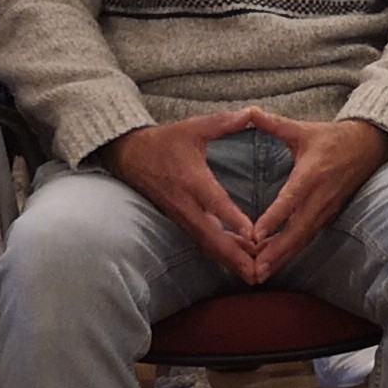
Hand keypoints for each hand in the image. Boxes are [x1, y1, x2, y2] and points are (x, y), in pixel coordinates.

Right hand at [100, 110, 266, 279]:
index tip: (253, 236)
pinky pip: (202, 241)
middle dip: (234, 256)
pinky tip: (239, 261)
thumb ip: (224, 122)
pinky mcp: (181, 221)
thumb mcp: (194, 128)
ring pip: (207, 244)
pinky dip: (220, 253)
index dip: (233, 220)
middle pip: (211, 236)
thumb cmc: (165, 141)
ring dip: (229, 259)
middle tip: (257, 271)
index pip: (215, 203)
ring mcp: (182, 215)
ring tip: (253, 274)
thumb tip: (253, 112)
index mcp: (191, 179)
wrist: (130, 156)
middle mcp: (186, 203)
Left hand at [231, 110, 387, 282]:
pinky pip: (308, 237)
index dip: (274, 218)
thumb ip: (274, 124)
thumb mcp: (303, 129)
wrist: (368, 146)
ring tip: (260, 273)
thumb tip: (249, 111)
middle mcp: (320, 196)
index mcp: (311, 174)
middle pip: (297, 230)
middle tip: (255, 270)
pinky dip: (291, 251)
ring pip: (303, 239)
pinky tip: (274, 262)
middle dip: (276, 252)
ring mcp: (326, 209)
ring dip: (282, 257)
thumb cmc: (332, 138)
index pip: (290, 200)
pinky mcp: (329, 216)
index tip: (255, 235)